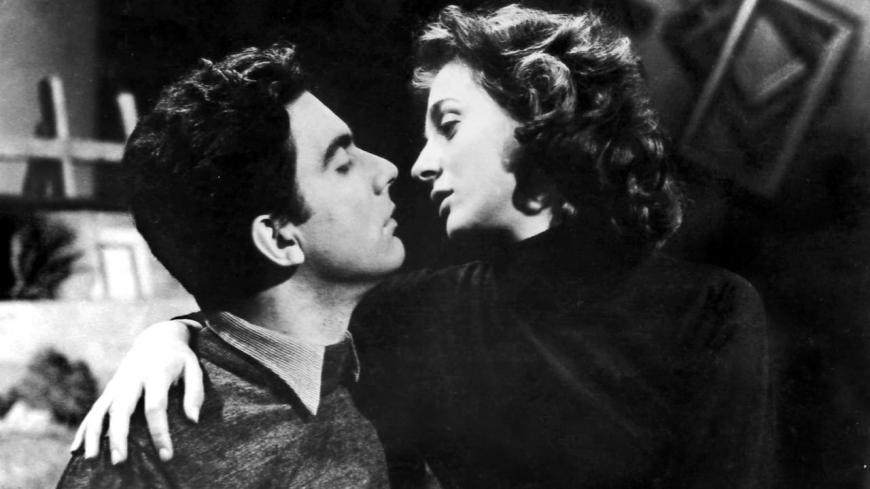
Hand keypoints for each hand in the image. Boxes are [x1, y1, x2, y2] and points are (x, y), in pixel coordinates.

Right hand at [69, 320, 201, 464]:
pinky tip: (76, 450)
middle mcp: (132, 379)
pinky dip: (84, 430)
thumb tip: (193, 420)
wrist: (157, 339)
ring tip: (91, 459)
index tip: (166, 455)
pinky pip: (93, 412)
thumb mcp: (194, 368)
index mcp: (156, 373)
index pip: (155, 406)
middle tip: (120, 461)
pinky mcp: (109, 390)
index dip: (159, 432)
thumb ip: (195, 393)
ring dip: (94, 435)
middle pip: (122, 409)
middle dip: (119, 436)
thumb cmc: (179, 358)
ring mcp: (117, 384)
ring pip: (101, 410)